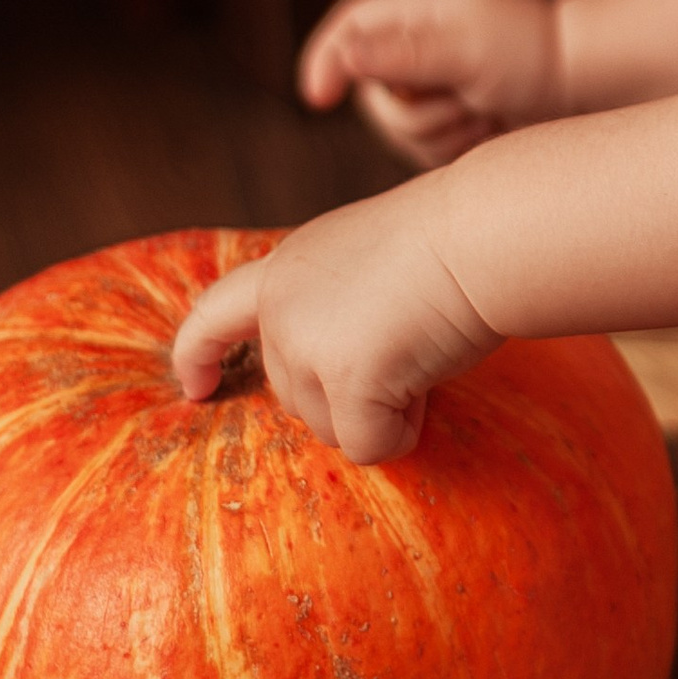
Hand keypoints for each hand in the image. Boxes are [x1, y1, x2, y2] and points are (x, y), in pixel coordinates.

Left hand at [171, 188, 498, 459]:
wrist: (482, 233)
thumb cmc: (452, 241)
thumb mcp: (367, 261)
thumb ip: (335, 305)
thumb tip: (347, 380)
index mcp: (286, 268)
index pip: (217, 312)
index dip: (200, 351)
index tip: (195, 386)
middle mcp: (281, 307)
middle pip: (295, 396)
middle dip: (349, 395)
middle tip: (407, 348)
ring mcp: (306, 344)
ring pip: (330, 427)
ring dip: (380, 411)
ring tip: (420, 353)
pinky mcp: (345, 380)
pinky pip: (367, 445)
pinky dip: (402, 432)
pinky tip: (427, 385)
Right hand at [298, 0, 559, 167]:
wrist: (591, 88)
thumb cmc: (534, 54)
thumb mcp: (465, 48)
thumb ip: (402, 53)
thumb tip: (344, 54)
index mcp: (420, 11)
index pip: (350, 27)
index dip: (326, 59)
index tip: (318, 99)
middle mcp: (421, 47)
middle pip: (371, 95)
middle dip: (415, 113)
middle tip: (468, 101)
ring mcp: (437, 87)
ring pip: (400, 132)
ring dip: (444, 133)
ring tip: (488, 113)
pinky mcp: (454, 123)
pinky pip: (428, 154)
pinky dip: (458, 151)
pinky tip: (492, 132)